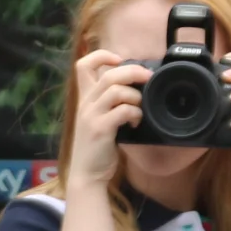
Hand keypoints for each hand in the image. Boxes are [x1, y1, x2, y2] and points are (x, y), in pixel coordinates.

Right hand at [66, 46, 146, 188]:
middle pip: (109, 74)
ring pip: (116, 90)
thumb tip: (135, 88)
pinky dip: (135, 113)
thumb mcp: (98, 120)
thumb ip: (109, 103)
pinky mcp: (101, 129)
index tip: (119, 60)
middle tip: (148, 78)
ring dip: (135, 96)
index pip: (83, 65)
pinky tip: (136, 122)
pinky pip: (122, 110)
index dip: (102, 56)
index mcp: (84, 98)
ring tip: (140, 108)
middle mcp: (85, 104)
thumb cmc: (97, 148)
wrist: (86, 174)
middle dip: (133, 72)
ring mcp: (91, 116)